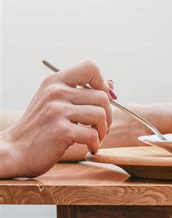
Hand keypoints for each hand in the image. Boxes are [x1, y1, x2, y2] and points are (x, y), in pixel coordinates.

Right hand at [0, 60, 114, 177]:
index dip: (102, 83)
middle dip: (108, 115)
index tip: (101, 100)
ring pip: (100, 115)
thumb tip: (111, 86)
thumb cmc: (39, 127)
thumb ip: (81, 93)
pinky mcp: (60, 131)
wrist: (14, 151)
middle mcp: (56, 92)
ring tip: (95, 138)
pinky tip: (90, 147)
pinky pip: (92, 134)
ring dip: (103, 130)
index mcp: (55, 81)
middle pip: (102, 96)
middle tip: (101, 128)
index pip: (90, 67)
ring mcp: (57, 111)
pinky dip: (95, 143)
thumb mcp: (56, 103)